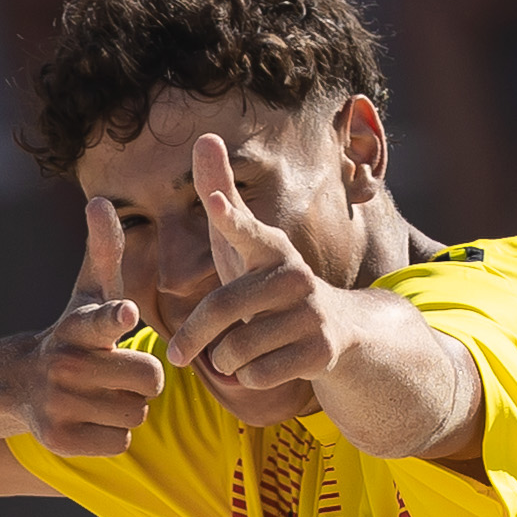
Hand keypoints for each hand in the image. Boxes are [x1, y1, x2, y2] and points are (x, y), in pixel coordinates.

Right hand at [17, 195, 165, 456]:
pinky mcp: (60, 440)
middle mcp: (65, 364)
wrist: (22, 383)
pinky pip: (120, 442)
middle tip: (119, 370)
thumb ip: (103, 251)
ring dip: (131, 407)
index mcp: (78, 326)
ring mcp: (59, 404)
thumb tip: (99, 200)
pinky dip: (114, 434)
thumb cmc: (74, 333)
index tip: (125, 312)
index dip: (114, 317)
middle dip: (144, 378)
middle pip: (149, 379)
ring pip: (138, 414)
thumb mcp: (88, 292)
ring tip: (104, 393)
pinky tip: (92, 418)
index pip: (101, 320)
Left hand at [170, 132, 343, 424]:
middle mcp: (294, 276)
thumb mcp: (242, 243)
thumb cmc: (269, 281)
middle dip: (194, 337)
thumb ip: (220, 195)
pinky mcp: (322, 351)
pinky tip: (259, 369)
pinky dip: (247, 379)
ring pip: (236, 350)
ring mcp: (311, 314)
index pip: (244, 230)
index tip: (216, 202)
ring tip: (234, 355)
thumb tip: (205, 136)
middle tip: (177, 354)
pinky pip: (257, 376)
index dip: (229, 217)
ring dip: (224, 361)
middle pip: (223, 308)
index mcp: (270, 247)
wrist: (338, 330)